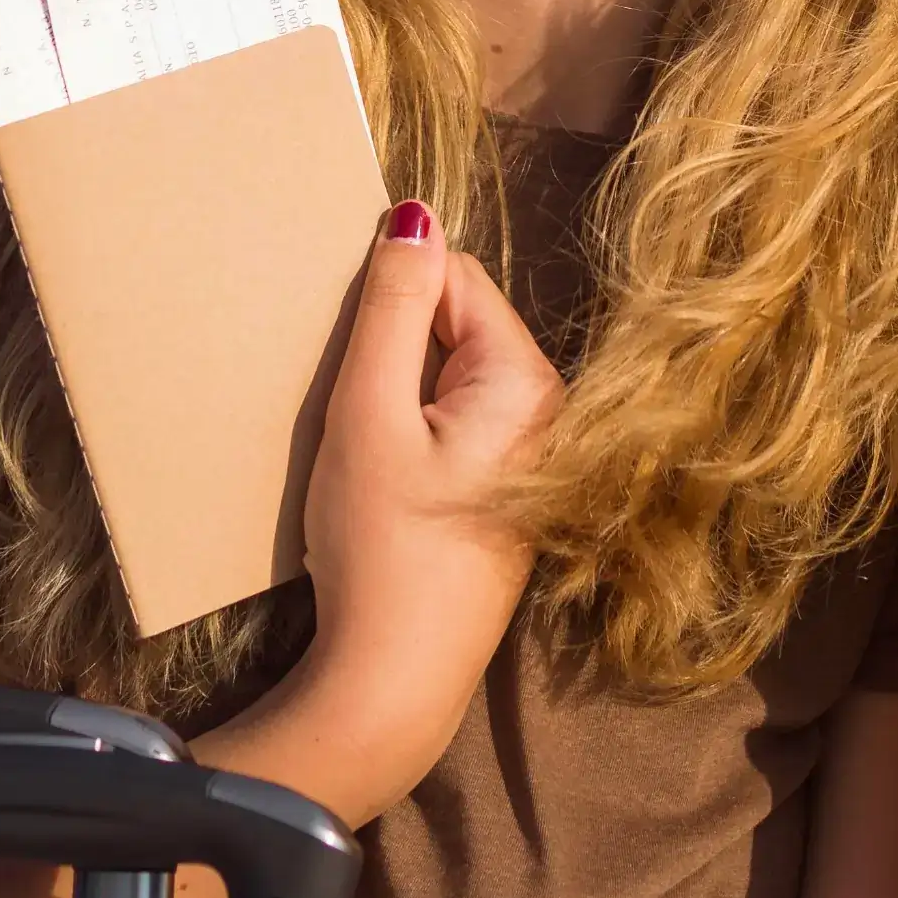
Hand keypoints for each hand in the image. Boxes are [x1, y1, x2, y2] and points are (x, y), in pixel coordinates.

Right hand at [208, 204, 560, 823]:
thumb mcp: (370, 414)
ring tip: (362, 449)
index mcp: (528, 380)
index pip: (457, 276)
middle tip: (353, 410)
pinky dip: (408, 433)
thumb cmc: (382, 550)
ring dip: (394, 392)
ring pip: (447, 376)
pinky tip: (378, 481)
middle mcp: (548, 411)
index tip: (349, 352)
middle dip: (393, 347)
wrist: (391, 682)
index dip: (391, 299)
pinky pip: (451, 424)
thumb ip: (392, 309)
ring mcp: (528, 458)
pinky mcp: (501, 495)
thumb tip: (415, 215)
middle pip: (456, 325)